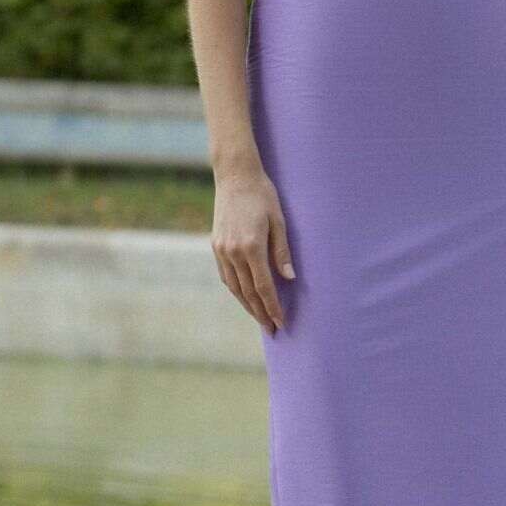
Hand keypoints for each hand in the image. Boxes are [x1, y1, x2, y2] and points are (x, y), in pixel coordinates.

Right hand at [211, 168, 295, 334]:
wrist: (235, 176)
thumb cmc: (262, 195)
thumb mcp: (279, 220)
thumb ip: (283, 251)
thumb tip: (290, 279)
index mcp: (251, 246)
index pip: (264, 286)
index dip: (273, 307)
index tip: (281, 322)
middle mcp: (233, 251)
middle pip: (248, 291)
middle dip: (260, 312)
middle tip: (272, 329)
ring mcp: (221, 249)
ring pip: (234, 287)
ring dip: (247, 305)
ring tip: (260, 317)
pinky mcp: (216, 245)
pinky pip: (226, 275)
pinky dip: (236, 289)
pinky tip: (244, 296)